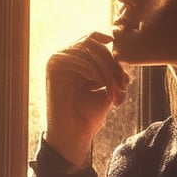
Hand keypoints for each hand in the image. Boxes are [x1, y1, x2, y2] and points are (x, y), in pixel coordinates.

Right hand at [45, 32, 129, 166]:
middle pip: (94, 44)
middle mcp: (66, 56)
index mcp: (78, 59)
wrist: (74, 136)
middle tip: (122, 86)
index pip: (96, 41)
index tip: (124, 78)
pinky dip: (91, 70)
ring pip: (87, 50)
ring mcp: (58, 60)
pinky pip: (76, 58)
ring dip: (105, 70)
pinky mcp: (52, 68)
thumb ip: (112, 68)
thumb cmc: (90, 115)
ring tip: (112, 91)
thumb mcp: (107, 88)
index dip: (113, 56)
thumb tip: (117, 49)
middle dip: (112, 65)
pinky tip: (97, 85)